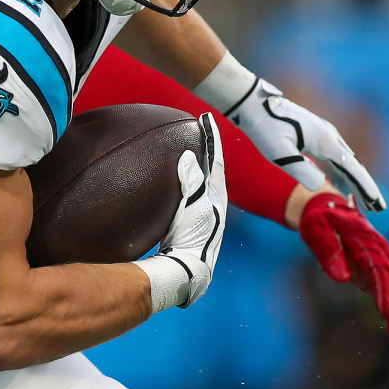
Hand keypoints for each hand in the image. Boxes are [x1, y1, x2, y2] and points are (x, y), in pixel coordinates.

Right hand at [140, 113, 226, 311]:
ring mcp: (204, 216)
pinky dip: (184, 183)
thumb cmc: (193, 237)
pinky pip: (188, 195)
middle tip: (198, 132)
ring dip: (195, 167)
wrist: (187, 270)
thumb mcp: (194, 205)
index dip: (212, 138)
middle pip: (211, 169)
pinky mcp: (190, 225)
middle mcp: (214, 204)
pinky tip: (171, 187)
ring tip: (186, 152)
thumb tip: (187, 155)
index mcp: (218, 196)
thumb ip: (191, 179)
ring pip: (201, 183)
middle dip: (206, 151)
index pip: (216, 159)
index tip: (207, 118)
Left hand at [230, 79, 385, 211]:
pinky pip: (334, 157)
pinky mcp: (315, 133)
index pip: (353, 169)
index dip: (366, 188)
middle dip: (365, 188)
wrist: (254, 104)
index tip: (378, 205)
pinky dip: (341, 172)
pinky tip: (340, 183)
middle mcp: (329, 135)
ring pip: (345, 161)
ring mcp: (323, 133)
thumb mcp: (279, 153)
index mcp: (324, 141)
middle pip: (353, 166)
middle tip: (378, 209)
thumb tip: (321, 186)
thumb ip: (301, 170)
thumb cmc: (264, 128)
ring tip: (363, 200)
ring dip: (354, 181)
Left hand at [298, 192, 388, 340]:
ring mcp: (384, 263)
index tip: (387, 313)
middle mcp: (381, 254)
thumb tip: (342, 279)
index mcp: (368, 243)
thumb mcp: (317, 228)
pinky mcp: (379, 272)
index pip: (380, 272)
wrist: (328, 208)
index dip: (385, 293)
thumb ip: (328, 250)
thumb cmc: (321, 219)